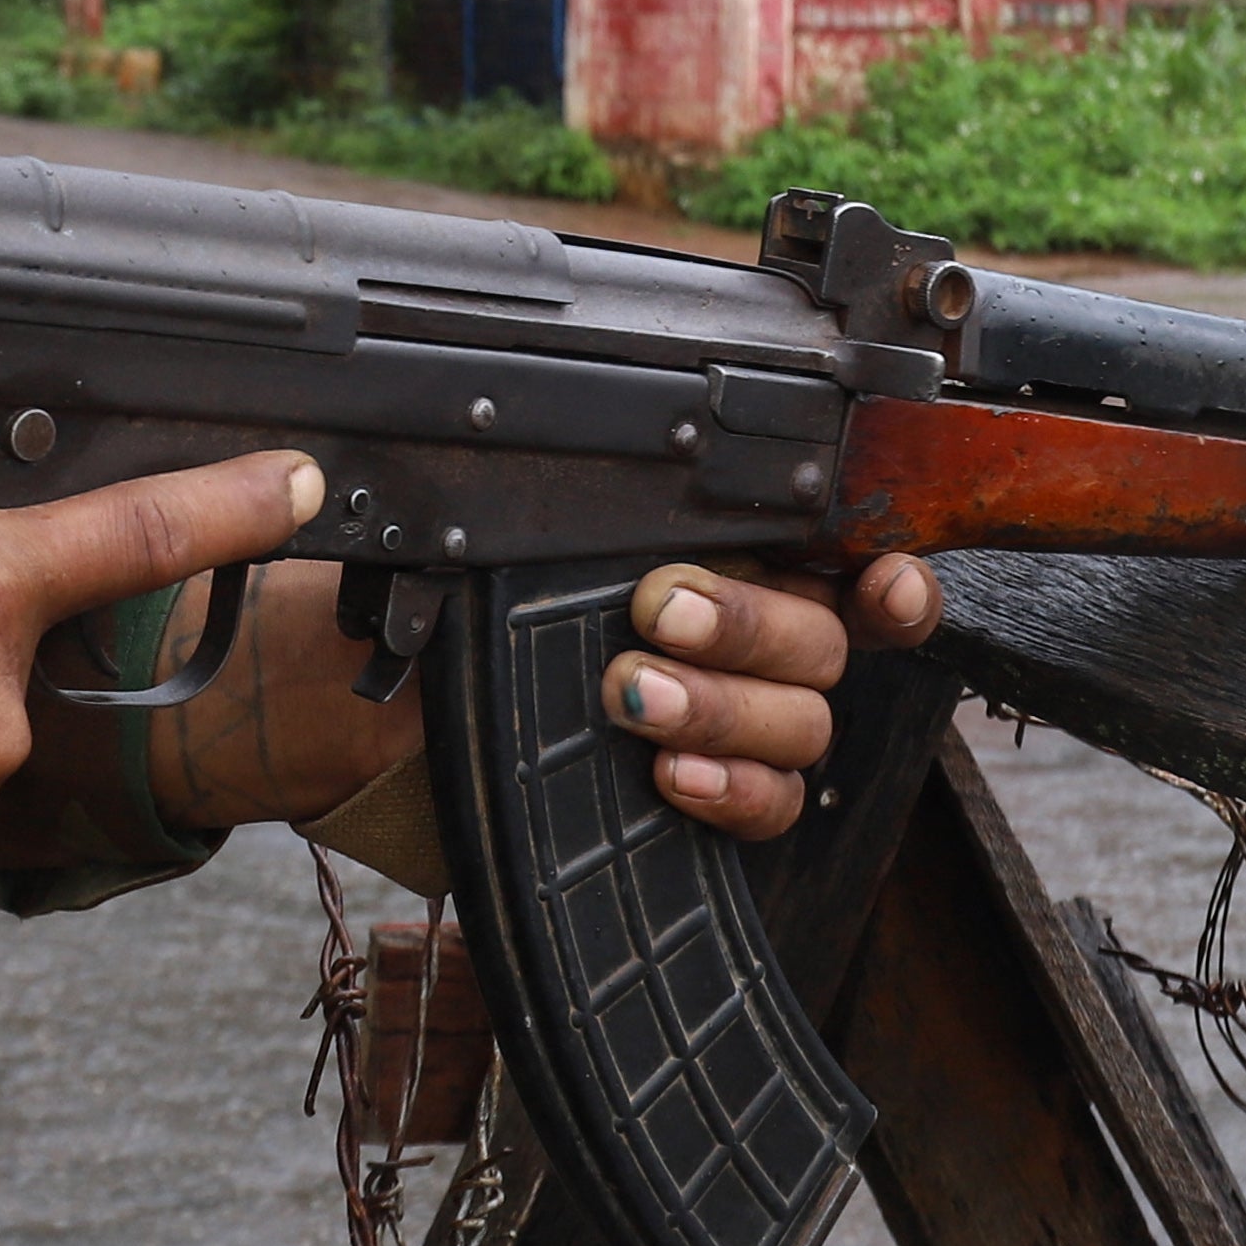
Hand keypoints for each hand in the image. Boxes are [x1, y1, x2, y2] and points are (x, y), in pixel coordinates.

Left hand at [124, 549, 942, 845]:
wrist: (357, 701)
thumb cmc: (435, 589)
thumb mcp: (509, 519)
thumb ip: (596, 498)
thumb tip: (624, 435)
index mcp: (723, 546)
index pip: (850, 555)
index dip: (888, 571)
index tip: (876, 575)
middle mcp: (744, 635)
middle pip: (827, 641)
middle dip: (751, 622)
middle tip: (655, 609)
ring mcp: (725, 724)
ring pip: (802, 725)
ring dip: (726, 704)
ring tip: (629, 693)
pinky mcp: (695, 803)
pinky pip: (765, 810)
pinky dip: (726, 788)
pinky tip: (668, 772)